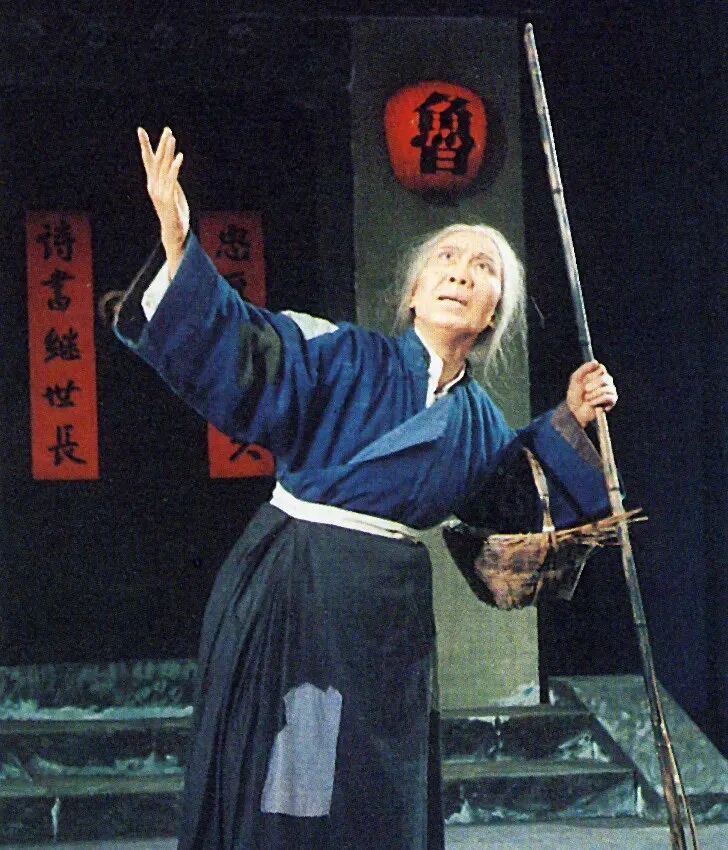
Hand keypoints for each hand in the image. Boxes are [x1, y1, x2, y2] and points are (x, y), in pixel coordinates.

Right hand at [138, 126, 189, 277]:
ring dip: (168, 152)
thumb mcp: (172, 193)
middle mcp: (154, 186)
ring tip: (172, 138)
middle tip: (167, 129)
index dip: (145, 145)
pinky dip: (175, 167)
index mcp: (153, 183)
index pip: (148, 161)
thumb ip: (170, 179)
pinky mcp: (168, 199)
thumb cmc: (174, 213)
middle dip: (161, 144)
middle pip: (157, 160)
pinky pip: (172, 179)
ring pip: (164, 167)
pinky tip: (179, 157)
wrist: (173, 233)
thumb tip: (171, 165)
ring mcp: (160, 192)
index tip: (140, 130)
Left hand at [566, 360, 617, 427]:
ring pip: (607, 388)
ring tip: (587, 398)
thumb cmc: (575, 395)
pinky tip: (591, 403)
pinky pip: (608, 397)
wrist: (574, 411)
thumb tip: (596, 362)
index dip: (592, 374)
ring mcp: (610, 390)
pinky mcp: (612, 401)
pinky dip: (598, 400)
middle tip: (585, 389)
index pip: (601, 368)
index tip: (584, 379)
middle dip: (594, 384)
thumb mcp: (575, 379)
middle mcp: (606, 381)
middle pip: (606, 378)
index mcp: (598, 374)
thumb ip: (584, 369)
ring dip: (594, 394)